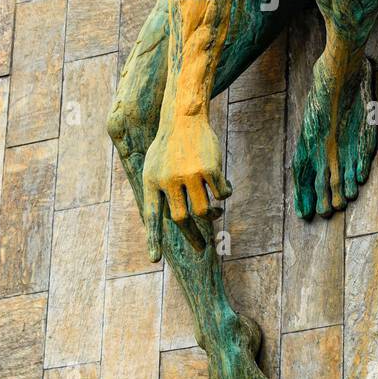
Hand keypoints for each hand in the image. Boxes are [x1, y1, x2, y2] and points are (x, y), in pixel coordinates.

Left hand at [143, 115, 230, 259]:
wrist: (184, 118)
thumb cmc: (168, 146)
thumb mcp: (155, 167)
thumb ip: (162, 194)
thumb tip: (180, 222)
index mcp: (152, 182)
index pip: (152, 215)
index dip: (153, 238)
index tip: (154, 260)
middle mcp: (168, 180)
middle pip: (183, 218)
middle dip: (194, 236)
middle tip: (201, 248)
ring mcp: (189, 174)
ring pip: (205, 210)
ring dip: (213, 214)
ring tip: (215, 211)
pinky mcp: (209, 169)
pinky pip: (222, 194)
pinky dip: (225, 195)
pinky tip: (223, 186)